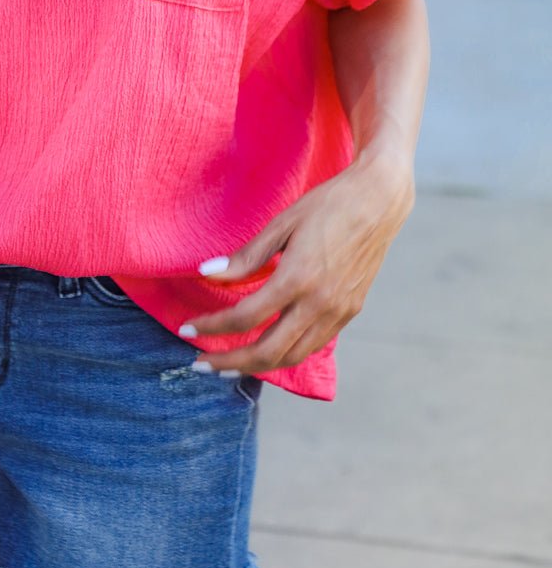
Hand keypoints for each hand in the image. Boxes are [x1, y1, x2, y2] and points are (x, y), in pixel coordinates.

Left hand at [180, 155, 414, 374]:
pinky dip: (285, 354)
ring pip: (292, 356)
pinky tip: (267, 348)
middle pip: (268, 351)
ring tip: (229, 364)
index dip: (212, 327)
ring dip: (257, 366)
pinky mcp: (349, 312)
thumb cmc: (327, 205)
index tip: (188, 329)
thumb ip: (246, 257)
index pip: (245, 317)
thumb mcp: (281, 224)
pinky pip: (312, 345)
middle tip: (201, 364)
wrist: (379, 200)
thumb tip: (206, 274)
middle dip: (230, 363)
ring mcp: (338, 312)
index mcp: (298, 278)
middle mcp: (319, 303)